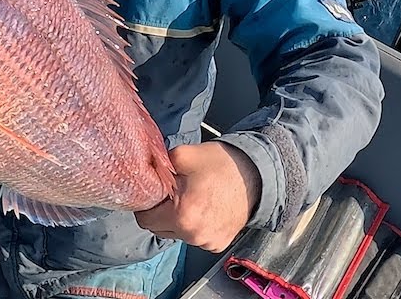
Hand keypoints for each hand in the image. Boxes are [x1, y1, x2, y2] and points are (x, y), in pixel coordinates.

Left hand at [135, 142, 261, 251]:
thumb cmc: (220, 165)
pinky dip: (193, 226)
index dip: (147, 203)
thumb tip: (144, 170)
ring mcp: (207, 243)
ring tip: (190, 199)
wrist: (256, 176)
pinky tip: (203, 208)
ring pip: (175, 234)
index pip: (145, 219)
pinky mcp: (217, 245)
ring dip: (176, 220)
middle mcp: (194, 236)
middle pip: (158, 229)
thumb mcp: (184, 155)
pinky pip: (193, 238)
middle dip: (160, 212)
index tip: (156, 192)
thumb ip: (158, 164)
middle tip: (173, 193)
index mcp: (182, 216)